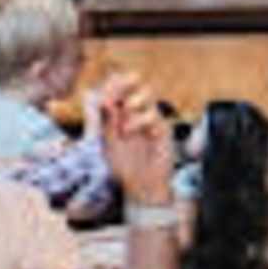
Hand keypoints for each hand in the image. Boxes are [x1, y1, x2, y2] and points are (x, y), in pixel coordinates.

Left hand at [90, 74, 177, 201]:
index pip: (116, 88)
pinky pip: (154, 114)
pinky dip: (141, 121)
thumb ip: (106, 123)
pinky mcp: (162, 127)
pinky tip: (133, 133)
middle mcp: (135, 111)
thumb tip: (105, 101)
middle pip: (134, 82)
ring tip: (124, 120)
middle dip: (126, 82)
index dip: (111, 84)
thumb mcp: (108, 145)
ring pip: (147, 93)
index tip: (105, 90)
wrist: (142, 186)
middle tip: (118, 90)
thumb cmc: (123, 166)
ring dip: (134, 101)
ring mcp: (150, 118)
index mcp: (118, 113)